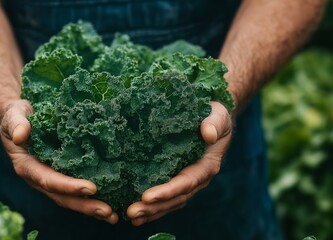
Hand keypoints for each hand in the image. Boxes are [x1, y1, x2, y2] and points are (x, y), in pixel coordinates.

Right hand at [0, 99, 117, 223]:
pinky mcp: (60, 175)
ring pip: (70, 198)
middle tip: (107, 211)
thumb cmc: (17, 116)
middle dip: (84, 205)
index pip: (49, 180)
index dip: (68, 186)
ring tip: (112, 215)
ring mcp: (50, 179)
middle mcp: (38, 178)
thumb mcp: (14, 115)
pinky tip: (111, 203)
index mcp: (27, 166)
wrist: (19, 119)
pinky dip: (91, 199)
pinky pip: (75, 191)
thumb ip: (16, 123)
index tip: (91, 188)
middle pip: (62, 196)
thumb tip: (21, 135)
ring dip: (90, 208)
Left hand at [127, 102, 232, 225]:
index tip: (147, 196)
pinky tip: (137, 215)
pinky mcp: (177, 179)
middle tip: (132, 212)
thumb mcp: (217, 115)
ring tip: (131, 217)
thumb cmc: (214, 114)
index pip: (186, 182)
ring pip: (170, 202)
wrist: (212, 118)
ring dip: (151, 211)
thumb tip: (208, 134)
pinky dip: (153, 207)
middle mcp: (198, 178)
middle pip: (176, 198)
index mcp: (207, 165)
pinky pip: (166, 198)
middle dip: (154, 207)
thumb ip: (214, 123)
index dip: (168, 191)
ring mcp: (188, 181)